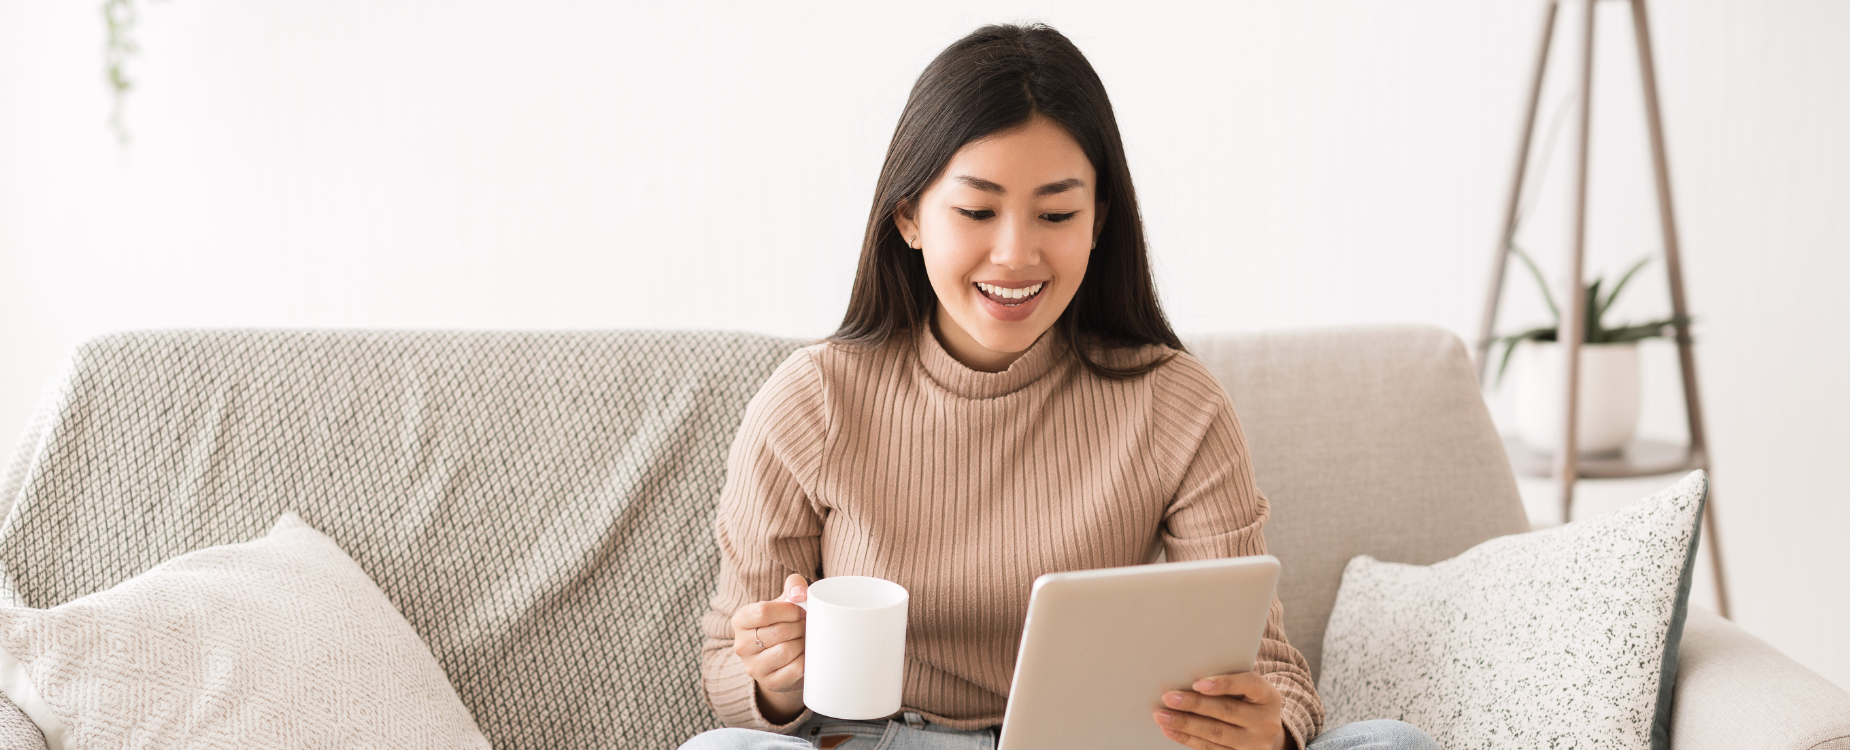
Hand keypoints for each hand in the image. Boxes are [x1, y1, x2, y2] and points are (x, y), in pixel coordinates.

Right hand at [731, 573, 808, 722]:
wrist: (783, 658)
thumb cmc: (784, 622)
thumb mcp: (785, 601)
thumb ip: (793, 586)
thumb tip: (800, 592)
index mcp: (740, 621)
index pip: (763, 612)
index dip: (788, 610)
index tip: (799, 611)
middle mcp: (741, 645)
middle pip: (778, 632)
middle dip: (800, 627)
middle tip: (806, 626)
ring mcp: (753, 667)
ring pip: (786, 651)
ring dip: (803, 643)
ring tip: (805, 639)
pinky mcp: (770, 683)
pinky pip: (795, 669)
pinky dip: (806, 660)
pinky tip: (805, 655)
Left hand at [1152, 672, 1288, 749]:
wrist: (1264, 733)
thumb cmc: (1248, 701)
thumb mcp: (1247, 689)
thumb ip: (1228, 682)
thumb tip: (1187, 677)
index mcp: (1269, 696)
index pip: (1249, 684)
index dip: (1223, 683)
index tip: (1198, 683)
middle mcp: (1266, 722)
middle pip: (1226, 710)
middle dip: (1194, 704)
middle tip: (1168, 698)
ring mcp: (1255, 744)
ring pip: (1215, 733)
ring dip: (1184, 724)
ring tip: (1162, 716)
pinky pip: (1210, 748)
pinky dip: (1187, 739)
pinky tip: (1171, 730)